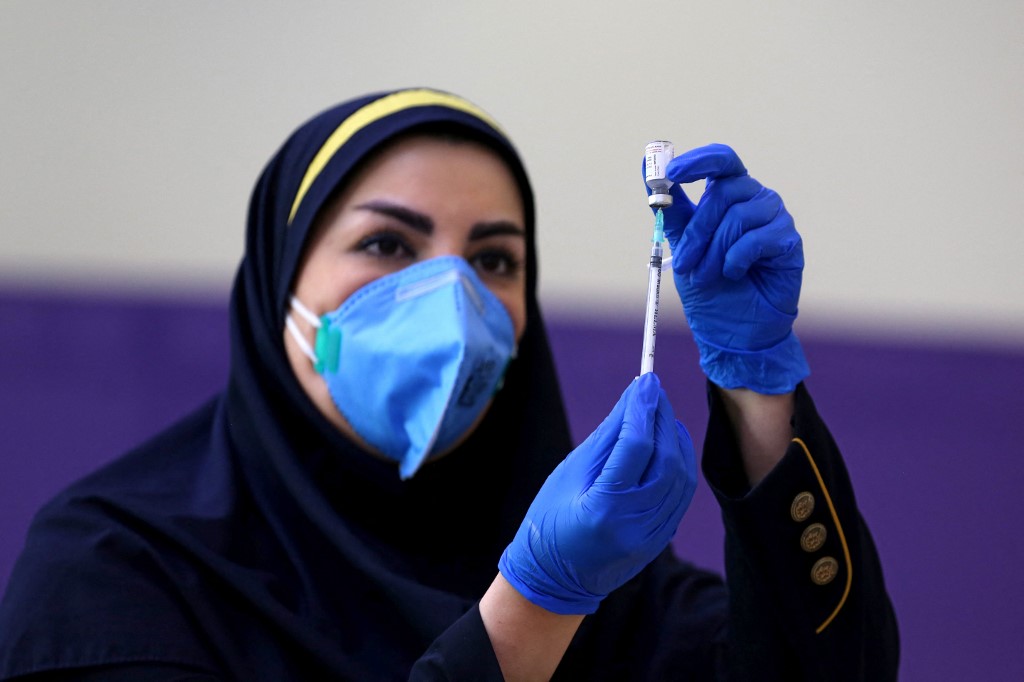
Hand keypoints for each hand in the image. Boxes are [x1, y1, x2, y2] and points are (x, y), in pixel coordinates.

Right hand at [498, 373, 695, 614]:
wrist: (554, 578)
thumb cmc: (550, 519)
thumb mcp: (570, 472)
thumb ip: (607, 436)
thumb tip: (632, 398)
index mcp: (603, 508)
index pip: (636, 446)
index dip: (643, 408)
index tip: (646, 380)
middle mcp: (633, 525)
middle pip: (665, 459)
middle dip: (662, 418)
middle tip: (654, 391)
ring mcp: (651, 537)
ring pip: (680, 477)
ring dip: (675, 439)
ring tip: (661, 413)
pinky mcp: (660, 539)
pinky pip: (680, 495)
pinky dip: (679, 463)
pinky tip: (669, 444)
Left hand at [647, 143, 808, 393]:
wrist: (733, 330)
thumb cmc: (710, 286)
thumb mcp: (682, 244)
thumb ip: (671, 209)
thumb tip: (645, 169)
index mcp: (730, 194)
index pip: (721, 160)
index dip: (698, 161)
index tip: (670, 173)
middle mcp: (755, 199)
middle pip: (724, 192)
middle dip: (697, 231)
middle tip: (683, 264)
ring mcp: (775, 218)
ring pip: (738, 217)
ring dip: (713, 252)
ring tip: (707, 276)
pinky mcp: (788, 241)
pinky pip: (756, 240)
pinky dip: (736, 260)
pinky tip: (735, 274)